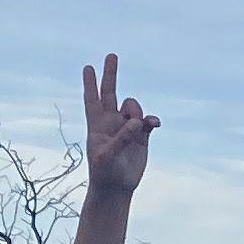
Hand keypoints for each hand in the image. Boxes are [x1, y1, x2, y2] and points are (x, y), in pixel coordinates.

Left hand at [80, 53, 158, 199]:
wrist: (116, 188)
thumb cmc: (104, 172)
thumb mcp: (107, 156)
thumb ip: (121, 137)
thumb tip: (136, 121)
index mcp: (97, 125)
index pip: (92, 99)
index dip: (90, 84)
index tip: (88, 67)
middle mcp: (111, 122)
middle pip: (111, 92)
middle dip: (111, 74)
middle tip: (111, 55)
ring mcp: (127, 128)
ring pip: (134, 107)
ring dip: (137, 111)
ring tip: (139, 126)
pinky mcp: (141, 137)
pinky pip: (149, 121)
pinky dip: (152, 120)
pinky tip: (155, 124)